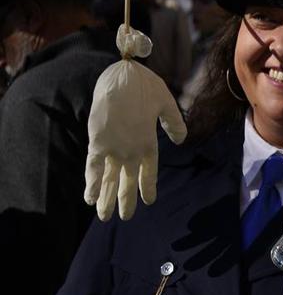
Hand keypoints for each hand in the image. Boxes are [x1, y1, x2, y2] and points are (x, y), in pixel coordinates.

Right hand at [84, 46, 186, 220]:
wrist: (122, 77)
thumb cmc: (145, 87)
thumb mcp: (167, 104)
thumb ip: (174, 124)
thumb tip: (181, 140)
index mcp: (149, 144)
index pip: (149, 173)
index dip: (147, 187)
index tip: (148, 201)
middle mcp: (132, 151)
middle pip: (128, 182)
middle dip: (126, 201)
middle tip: (125, 217)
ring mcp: (114, 148)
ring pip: (110, 180)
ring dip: (107, 198)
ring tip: (104, 216)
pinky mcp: (97, 142)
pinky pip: (93, 167)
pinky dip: (91, 183)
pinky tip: (89, 198)